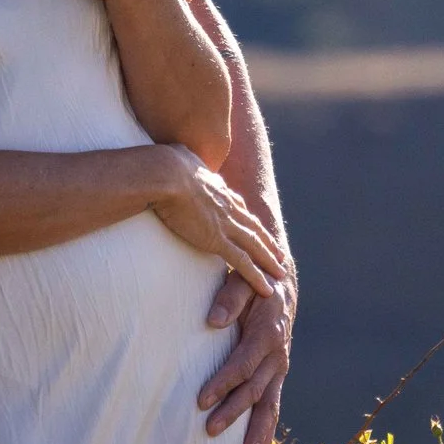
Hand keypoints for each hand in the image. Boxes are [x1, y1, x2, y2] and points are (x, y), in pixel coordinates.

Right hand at [147, 145, 288, 298]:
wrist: (165, 174)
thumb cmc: (163, 164)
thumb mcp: (180, 156)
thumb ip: (184, 160)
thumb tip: (178, 156)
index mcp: (217, 187)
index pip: (236, 206)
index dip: (246, 217)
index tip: (253, 226)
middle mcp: (227, 205)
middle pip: (252, 227)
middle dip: (266, 241)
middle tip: (278, 253)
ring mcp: (224, 223)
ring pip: (254, 246)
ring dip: (268, 261)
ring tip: (280, 273)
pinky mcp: (216, 240)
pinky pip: (241, 262)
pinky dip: (256, 276)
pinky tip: (266, 287)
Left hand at [199, 270, 293, 443]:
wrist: (282, 285)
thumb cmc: (255, 282)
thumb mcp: (243, 279)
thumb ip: (229, 298)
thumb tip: (212, 322)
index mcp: (268, 333)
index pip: (243, 364)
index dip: (223, 383)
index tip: (201, 400)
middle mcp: (277, 355)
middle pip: (255, 390)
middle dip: (233, 412)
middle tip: (210, 430)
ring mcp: (279, 368)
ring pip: (270, 405)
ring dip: (259, 432)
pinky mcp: (277, 375)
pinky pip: (273, 406)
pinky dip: (267, 431)